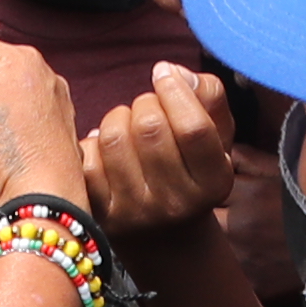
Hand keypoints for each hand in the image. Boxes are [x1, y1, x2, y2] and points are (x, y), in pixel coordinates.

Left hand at [84, 61, 239, 241]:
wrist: (165, 234)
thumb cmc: (192, 168)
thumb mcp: (217, 136)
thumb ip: (208, 97)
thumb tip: (171, 72)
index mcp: (214, 182)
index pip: (193, 127)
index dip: (175, 90)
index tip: (164, 74)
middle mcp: (177, 203)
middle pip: (150, 127)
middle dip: (145, 103)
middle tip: (149, 108)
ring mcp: (136, 212)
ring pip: (114, 137)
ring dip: (118, 118)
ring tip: (129, 127)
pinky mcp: (101, 213)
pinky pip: (88, 156)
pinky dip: (95, 143)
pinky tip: (109, 151)